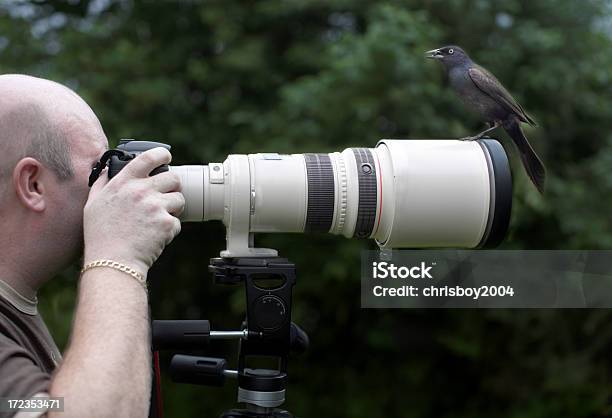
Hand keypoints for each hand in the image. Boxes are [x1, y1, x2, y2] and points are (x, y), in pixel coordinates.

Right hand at [83, 147, 184, 274]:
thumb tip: (107, 170)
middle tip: (165, 196)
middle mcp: (141, 191)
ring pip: (179, 199)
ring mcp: (156, 206)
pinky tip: (155, 235)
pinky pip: (177, 222)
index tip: (166, 156)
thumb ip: (102, 183)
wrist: (113, 262)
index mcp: (123, 182)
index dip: (161, 154)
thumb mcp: (93, 203)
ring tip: (159, 219)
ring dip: (174, 208)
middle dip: (173, 186)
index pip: (148, 158)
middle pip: (173, 177)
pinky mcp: (166, 223)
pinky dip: (170, 229)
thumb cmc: (100, 235)